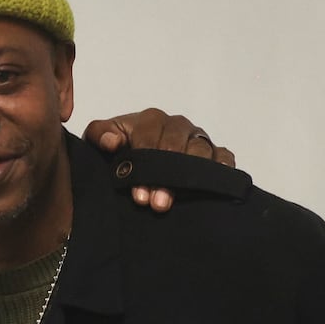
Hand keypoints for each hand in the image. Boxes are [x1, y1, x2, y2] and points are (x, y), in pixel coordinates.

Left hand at [83, 109, 236, 211]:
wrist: (137, 155)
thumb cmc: (121, 147)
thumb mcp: (101, 138)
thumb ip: (100, 134)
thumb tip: (112, 142)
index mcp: (151, 120)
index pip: (149, 137)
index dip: (144, 165)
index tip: (138, 193)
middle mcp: (178, 126)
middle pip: (176, 147)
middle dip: (165, 177)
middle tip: (158, 203)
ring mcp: (198, 139)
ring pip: (201, 151)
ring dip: (190, 178)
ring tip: (179, 201)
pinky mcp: (216, 153)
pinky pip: (224, 157)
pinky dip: (221, 169)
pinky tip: (215, 184)